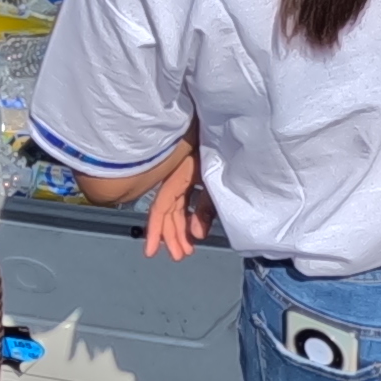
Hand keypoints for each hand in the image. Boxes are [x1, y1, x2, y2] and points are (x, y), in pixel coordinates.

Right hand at [128, 140, 208, 262]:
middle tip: (180, 256)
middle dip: (172, 235)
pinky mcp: (194, 174)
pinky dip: (191, 215)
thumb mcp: (214, 180)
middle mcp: (177, 177)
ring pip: (178, 207)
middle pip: (168, 211)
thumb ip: (206, 208)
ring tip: (188, 248)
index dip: (155, 231)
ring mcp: (185, 176)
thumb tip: (196, 234)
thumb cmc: (220, 146)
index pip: (160, 208)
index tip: (151, 252)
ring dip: (181, 228)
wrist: (229, 123)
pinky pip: (187, 199)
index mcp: (177, 177)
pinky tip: (196, 228)